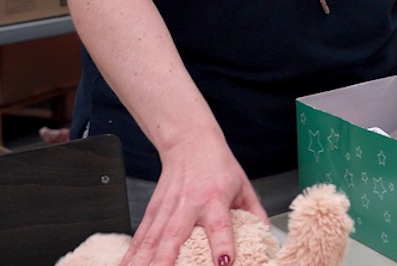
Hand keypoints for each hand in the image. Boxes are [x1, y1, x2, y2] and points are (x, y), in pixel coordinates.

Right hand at [123, 137, 264, 265]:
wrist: (190, 143)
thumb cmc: (219, 165)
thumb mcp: (244, 186)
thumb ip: (255, 213)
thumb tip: (265, 237)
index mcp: (214, 198)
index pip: (220, 224)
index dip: (222, 244)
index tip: (224, 262)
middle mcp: (188, 205)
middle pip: (174, 235)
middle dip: (167, 260)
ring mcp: (166, 209)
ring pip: (151, 240)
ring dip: (143, 261)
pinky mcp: (152, 210)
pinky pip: (140, 237)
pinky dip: (131, 254)